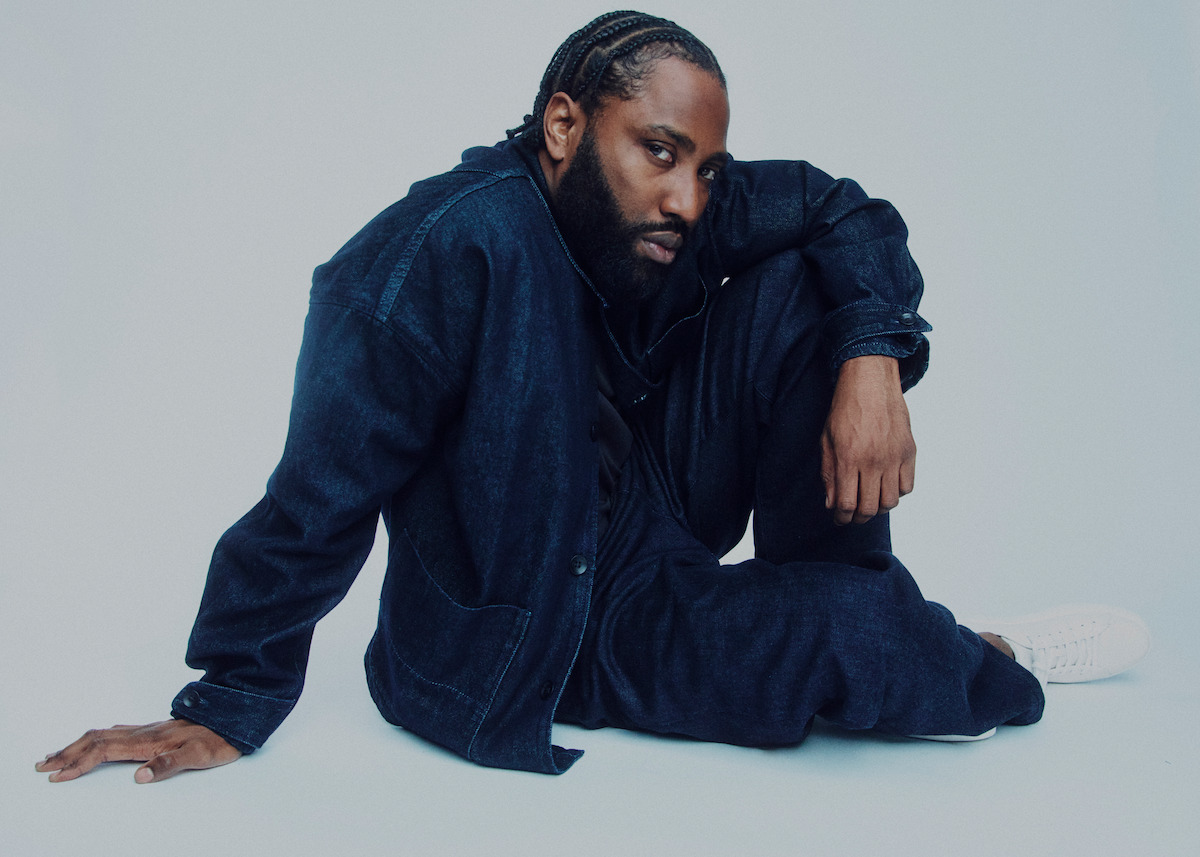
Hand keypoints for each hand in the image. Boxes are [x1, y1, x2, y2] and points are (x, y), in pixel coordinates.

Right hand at [35, 719, 241, 782]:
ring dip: (77, 744)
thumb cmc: (219, 740)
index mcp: (150, 741)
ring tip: (57, 754)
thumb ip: (169, 764)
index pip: (104, 751)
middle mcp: (145, 732)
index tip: (57, 776)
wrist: (235, 718)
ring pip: (103, 734)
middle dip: (67, 753)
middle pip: (95, 739)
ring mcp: (149, 729)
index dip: (79, 764)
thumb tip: (139, 776)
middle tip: (41, 765)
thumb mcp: (200, 756)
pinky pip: (116, 732)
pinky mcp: (155, 730)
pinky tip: (94, 742)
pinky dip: (96, 739)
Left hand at [820, 355, 915, 524]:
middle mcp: (873, 462)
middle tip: (853, 515)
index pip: (846, 504)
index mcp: (849, 459)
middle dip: (858, 518)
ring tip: (869, 501)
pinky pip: (907, 486)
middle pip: (870, 508)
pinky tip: (885, 485)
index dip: (841, 518)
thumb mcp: (827, 441)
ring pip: (891, 502)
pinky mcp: (909, 452)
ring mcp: (894, 458)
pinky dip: (896, 492)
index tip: (839, 519)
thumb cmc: (844, 410)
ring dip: (878, 507)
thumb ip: (829, 474)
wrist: (871, 383)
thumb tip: (832, 504)